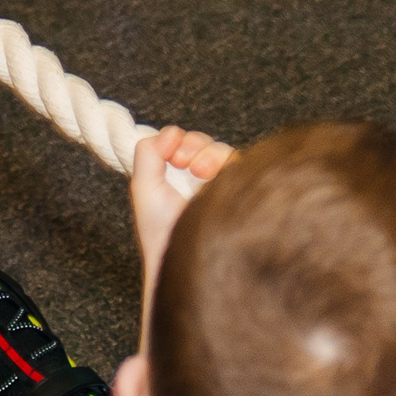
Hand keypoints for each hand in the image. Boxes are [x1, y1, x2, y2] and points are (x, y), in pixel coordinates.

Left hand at [130, 125, 234, 283]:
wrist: (181, 263)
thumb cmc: (161, 232)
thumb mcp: (144, 186)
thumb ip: (148, 152)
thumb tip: (172, 132)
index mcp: (183, 175)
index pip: (192, 142)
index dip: (183, 141)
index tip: (172, 157)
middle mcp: (208, 181)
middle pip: (212, 145)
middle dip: (198, 145)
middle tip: (185, 164)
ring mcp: (228, 191)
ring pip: (232, 156)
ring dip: (214, 155)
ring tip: (200, 173)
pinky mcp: (247, 202)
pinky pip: (251, 174)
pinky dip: (236, 168)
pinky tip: (219, 180)